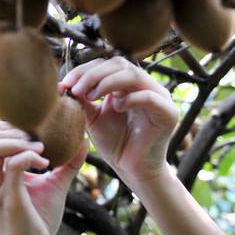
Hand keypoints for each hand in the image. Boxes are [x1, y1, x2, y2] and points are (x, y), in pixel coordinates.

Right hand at [0, 123, 54, 234]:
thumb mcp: (53, 185)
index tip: (28, 135)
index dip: (0, 126)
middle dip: (6, 129)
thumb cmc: (39, 222)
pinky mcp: (11, 200)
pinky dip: (29, 157)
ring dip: (16, 141)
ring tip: (40, 150)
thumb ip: (65, 163)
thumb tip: (82, 140)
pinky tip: (45, 164)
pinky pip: (12, 166)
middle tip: (34, 140)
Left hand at [58, 57, 178, 184]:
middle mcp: (146, 86)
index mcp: (129, 84)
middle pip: (120, 64)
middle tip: (76, 89)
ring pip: (134, 75)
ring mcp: (160, 97)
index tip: (66, 83)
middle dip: (93, 74)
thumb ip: (84, 100)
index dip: (86, 69)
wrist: (132, 170)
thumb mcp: (94, 118)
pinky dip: (129, 99)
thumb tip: (66, 84)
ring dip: (107, 82)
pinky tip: (116, 108)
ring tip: (91, 96)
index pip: (108, 64)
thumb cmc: (116, 144)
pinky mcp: (168, 112)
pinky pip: (149, 97)